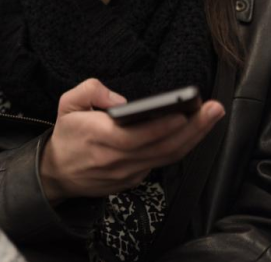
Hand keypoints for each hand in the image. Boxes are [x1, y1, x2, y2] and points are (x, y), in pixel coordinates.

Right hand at [39, 78, 224, 204]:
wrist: (57, 173)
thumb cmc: (66, 136)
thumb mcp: (67, 104)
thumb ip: (91, 90)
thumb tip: (122, 100)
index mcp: (98, 136)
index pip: (136, 135)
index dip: (161, 127)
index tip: (182, 113)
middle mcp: (116, 158)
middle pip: (161, 146)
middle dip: (193, 128)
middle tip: (214, 109)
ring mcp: (127, 172)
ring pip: (167, 156)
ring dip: (193, 138)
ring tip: (210, 117)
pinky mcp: (133, 180)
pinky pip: (161, 163)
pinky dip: (179, 148)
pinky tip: (192, 133)